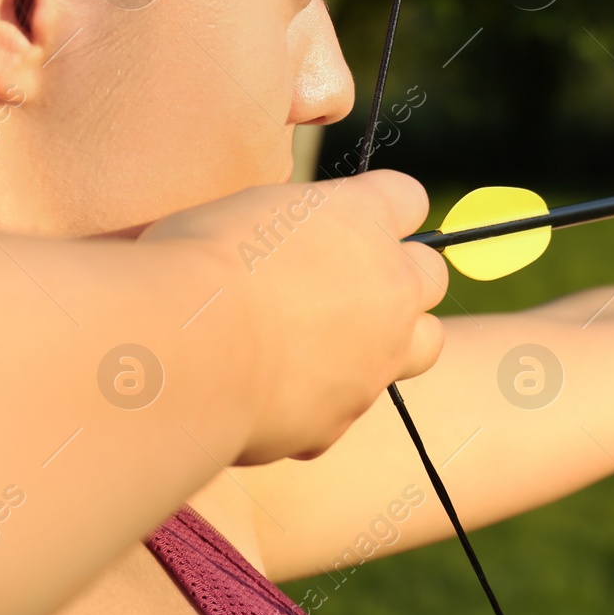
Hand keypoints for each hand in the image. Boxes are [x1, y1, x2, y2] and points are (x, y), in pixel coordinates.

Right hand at [138, 170, 447, 463]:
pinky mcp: (344, 415)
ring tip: (332, 346)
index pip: (407, 199)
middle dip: (400, 279)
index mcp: (363, 217)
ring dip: (391, 343)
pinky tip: (269, 395)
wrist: (183, 349)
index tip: (352, 221)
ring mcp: (379, 356)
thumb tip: (292, 243)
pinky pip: (347, 408)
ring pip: (423, 346)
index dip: (381, 210)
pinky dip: (319, 403)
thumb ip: (294, 227)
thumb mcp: (247, 213)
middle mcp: (390, 286)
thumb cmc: (194, 263)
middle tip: (347, 287)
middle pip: (430, 275)